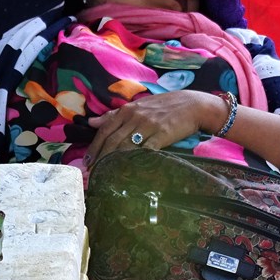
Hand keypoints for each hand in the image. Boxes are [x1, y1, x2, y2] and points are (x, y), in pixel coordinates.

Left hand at [84, 91, 218, 165]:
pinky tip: (128, 171)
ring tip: (106, 174)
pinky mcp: (162, 135)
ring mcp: (148, 126)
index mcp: (127, 110)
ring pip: (125, 146)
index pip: (105, 130)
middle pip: (112, 140)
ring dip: (113, 162)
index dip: (94, 147)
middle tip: (93, 172)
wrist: (193, 105)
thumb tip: (91, 122)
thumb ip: (114, 115)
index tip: (87, 162)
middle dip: (100, 158)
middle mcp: (135, 117)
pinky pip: (145, 150)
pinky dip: (135, 161)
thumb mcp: (138, 106)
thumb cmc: (164, 106)